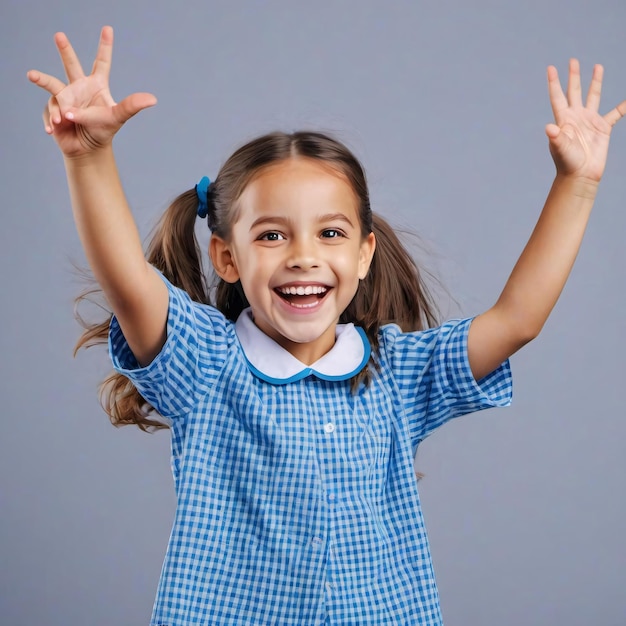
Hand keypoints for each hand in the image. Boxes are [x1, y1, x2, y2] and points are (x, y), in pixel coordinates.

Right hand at [27, 26, 155, 158]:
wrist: (86, 150)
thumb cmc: (103, 131)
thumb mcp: (117, 117)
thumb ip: (132, 106)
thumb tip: (153, 99)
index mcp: (96, 85)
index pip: (101, 62)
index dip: (105, 46)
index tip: (108, 29)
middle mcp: (79, 87)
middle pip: (71, 64)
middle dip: (65, 50)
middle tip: (60, 35)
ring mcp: (64, 97)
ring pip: (52, 85)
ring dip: (42, 80)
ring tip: (31, 75)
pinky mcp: (53, 108)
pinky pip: (51, 110)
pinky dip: (53, 119)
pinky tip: (54, 129)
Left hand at [546, 59, 624, 182]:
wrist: (580, 175)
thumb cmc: (567, 163)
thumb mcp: (560, 149)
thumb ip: (556, 137)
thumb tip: (549, 127)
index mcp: (564, 119)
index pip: (558, 97)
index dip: (554, 82)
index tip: (551, 68)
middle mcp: (576, 117)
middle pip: (575, 92)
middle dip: (574, 76)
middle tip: (573, 60)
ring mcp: (589, 121)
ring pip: (593, 96)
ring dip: (595, 82)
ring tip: (597, 66)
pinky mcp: (603, 128)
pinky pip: (615, 114)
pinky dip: (623, 106)